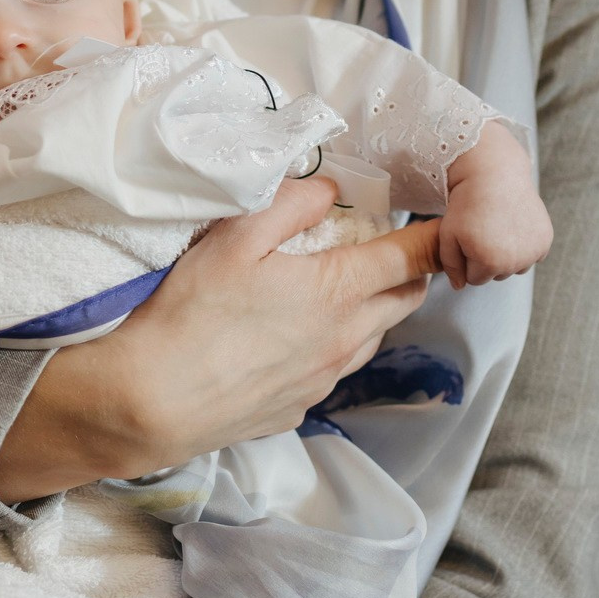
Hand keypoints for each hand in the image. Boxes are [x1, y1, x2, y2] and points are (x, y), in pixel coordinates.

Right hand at [0, 176, 440, 498]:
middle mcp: (344, 339)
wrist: (154, 401)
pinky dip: (332, 347)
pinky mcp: (298, 408)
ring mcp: (323, 380)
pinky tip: (294, 338)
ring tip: (340, 290)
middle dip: (407, 270)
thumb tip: (329, 188)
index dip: (436, 237)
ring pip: (373, 338)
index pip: (412, 258)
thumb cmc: (191, 312)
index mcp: (338, 291)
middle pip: (405, 301)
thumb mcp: (234, 236)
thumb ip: (290, 204)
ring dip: (372, 309)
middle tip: (384, 246)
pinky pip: (333, 371)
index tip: (444, 223)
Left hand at [438, 121, 552, 287]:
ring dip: (507, 255)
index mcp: (489, 262)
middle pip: (497, 275)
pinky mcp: (545, 239)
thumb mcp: (448, 234)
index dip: (467, 260)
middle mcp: (515, 261)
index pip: (475, 279)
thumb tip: (459, 288)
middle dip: (487, 259)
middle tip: (482, 230)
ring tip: (496, 228)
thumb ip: (451, 265)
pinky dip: (523, 246)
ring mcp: (533, 251)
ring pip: (516, 267)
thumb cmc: (466, 204)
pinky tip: (512, 226)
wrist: (495, 175)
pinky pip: (532, 256)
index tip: (467, 238)